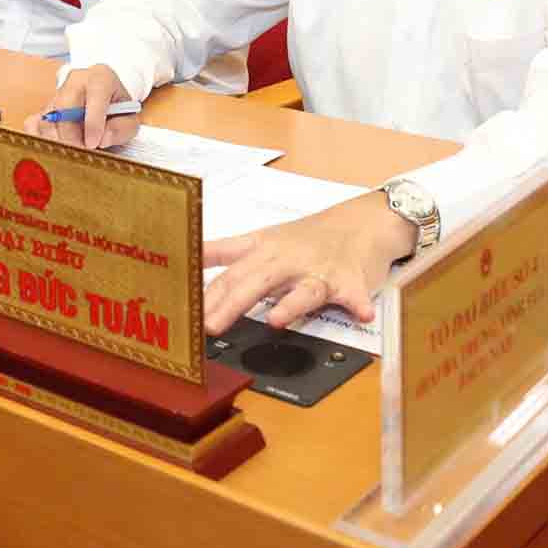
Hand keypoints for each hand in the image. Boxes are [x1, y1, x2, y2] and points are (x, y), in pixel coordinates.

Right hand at [25, 66, 142, 149]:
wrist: (104, 101)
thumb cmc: (117, 110)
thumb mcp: (130, 120)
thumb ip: (122, 129)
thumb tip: (102, 138)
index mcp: (100, 78)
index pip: (95, 93)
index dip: (93, 121)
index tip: (94, 143)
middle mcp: (75, 81)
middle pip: (64, 105)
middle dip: (72, 135)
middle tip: (82, 153)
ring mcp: (57, 93)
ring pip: (47, 117)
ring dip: (58, 140)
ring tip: (72, 154)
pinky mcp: (44, 108)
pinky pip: (33, 123)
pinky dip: (41, 139)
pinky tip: (55, 149)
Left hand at [202, 191, 416, 332]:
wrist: (358, 222)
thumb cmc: (304, 236)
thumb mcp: (259, 239)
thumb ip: (223, 251)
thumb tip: (187, 255)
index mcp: (262, 250)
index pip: (229, 273)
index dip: (205, 293)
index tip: (184, 311)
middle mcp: (287, 259)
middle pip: (257, 282)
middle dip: (232, 304)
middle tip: (211, 325)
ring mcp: (319, 270)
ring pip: (303, 289)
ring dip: (291, 303)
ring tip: (277, 321)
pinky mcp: (350, 280)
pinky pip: (355, 294)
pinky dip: (359, 303)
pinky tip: (362, 314)